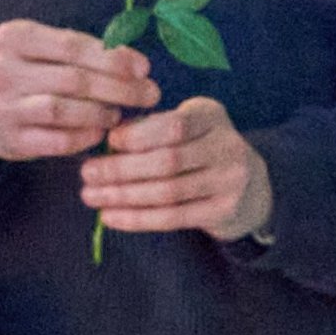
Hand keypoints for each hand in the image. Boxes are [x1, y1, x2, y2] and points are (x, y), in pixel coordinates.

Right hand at [0, 20, 160, 163]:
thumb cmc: (16, 68)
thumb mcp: (33, 45)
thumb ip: (74, 50)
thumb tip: (132, 63)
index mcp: (16, 37)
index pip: (73, 46)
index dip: (113, 58)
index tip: (144, 68)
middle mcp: (6, 71)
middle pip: (74, 79)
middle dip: (119, 87)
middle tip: (149, 94)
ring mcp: (5, 108)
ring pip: (64, 110)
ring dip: (101, 113)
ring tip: (120, 114)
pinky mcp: (10, 141)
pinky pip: (56, 141)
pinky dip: (83, 137)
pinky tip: (99, 132)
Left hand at [85, 97, 273, 242]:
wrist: (249, 186)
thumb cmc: (200, 149)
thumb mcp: (186, 126)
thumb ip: (153, 128)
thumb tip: (108, 139)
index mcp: (212, 116)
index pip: (174, 125)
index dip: (138, 135)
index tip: (107, 141)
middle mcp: (227, 146)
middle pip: (168, 161)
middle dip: (122, 169)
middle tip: (86, 173)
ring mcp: (229, 181)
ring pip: (168, 192)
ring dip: (123, 196)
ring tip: (91, 196)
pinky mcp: (223, 211)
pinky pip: (173, 218)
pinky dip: (137, 219)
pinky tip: (111, 217)